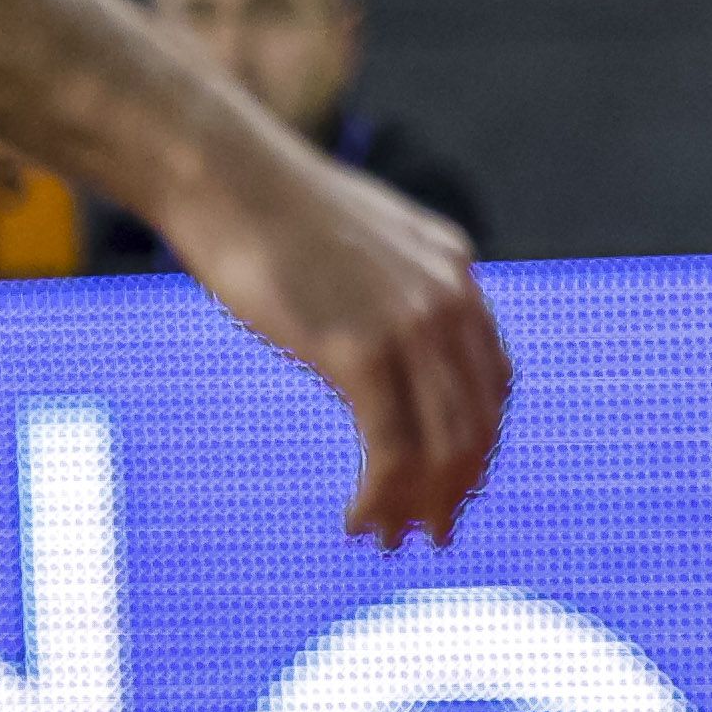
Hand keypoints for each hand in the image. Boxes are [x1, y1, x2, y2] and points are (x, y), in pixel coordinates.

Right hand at [161, 152, 510, 546]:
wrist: (219, 169)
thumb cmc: (263, 206)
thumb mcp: (352, 244)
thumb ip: (383, 288)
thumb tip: (378, 334)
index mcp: (452, 272)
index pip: (491, 379)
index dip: (476, 442)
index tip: (449, 484)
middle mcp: (449, 298)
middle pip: (479, 419)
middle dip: (458, 486)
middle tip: (430, 534)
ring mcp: (411, 323)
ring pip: (444, 443)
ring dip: (422, 503)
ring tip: (392, 541)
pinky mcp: (361, 348)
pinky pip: (393, 446)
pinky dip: (383, 495)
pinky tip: (358, 520)